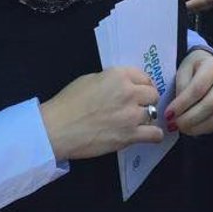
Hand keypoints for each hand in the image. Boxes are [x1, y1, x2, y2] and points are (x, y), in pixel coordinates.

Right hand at [39, 67, 163, 160]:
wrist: (57, 128)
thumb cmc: (68, 103)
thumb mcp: (90, 79)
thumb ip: (111, 80)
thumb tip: (121, 86)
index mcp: (119, 76)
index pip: (144, 77)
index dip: (141, 85)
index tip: (138, 92)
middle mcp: (130, 93)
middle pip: (152, 94)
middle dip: (146, 100)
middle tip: (136, 106)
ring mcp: (131, 115)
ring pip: (153, 113)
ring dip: (146, 117)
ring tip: (136, 122)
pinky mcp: (130, 136)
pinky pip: (155, 134)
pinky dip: (154, 134)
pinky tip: (149, 135)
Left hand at [166, 49, 212, 134]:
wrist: (208, 65)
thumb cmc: (192, 68)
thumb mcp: (182, 70)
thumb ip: (181, 88)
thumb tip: (176, 110)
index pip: (198, 89)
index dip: (182, 104)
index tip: (168, 114)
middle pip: (209, 105)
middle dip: (189, 118)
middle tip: (173, 124)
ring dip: (196, 127)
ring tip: (181, 128)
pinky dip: (203, 129)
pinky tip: (191, 128)